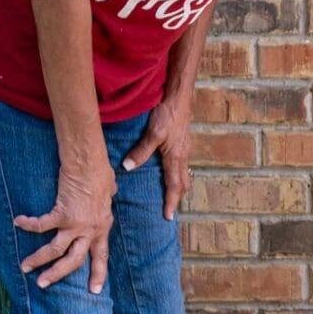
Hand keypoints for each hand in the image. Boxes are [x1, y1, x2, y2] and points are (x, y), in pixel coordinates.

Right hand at [16, 163, 115, 291]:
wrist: (90, 164)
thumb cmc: (100, 173)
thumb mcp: (109, 191)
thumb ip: (106, 199)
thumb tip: (108, 192)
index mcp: (102, 227)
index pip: (101, 255)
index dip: (98, 273)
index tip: (94, 290)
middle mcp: (90, 229)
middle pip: (74, 261)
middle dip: (57, 274)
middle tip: (42, 284)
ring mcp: (76, 224)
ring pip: (56, 250)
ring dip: (38, 260)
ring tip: (24, 267)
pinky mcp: (62, 214)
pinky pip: (41, 225)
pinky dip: (28, 224)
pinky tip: (18, 221)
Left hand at [123, 97, 192, 220]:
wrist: (180, 97)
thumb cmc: (168, 114)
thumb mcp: (153, 133)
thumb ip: (141, 151)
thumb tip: (127, 168)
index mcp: (175, 157)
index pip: (175, 186)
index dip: (172, 202)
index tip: (168, 216)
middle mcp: (183, 155)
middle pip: (183, 182)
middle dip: (177, 197)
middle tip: (170, 209)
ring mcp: (185, 148)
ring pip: (183, 173)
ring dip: (178, 185)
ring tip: (170, 193)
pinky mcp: (183, 141)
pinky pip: (182, 163)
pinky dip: (177, 172)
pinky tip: (170, 169)